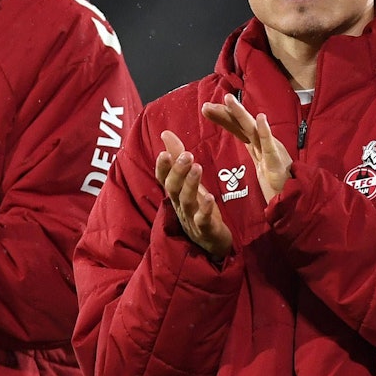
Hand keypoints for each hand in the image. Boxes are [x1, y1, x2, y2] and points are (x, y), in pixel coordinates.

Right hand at [155, 130, 232, 259]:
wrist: (213, 242)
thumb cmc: (199, 208)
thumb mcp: (188, 182)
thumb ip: (177, 157)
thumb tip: (165, 133)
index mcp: (176, 193)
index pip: (163, 179)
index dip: (162, 167)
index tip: (163, 152)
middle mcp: (180, 205)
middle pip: (173, 188)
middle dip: (178, 171)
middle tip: (186, 155)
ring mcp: (192, 218)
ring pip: (187, 201)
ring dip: (190, 185)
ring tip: (197, 167)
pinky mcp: (206, 230)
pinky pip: (203, 220)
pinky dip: (205, 209)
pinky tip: (210, 197)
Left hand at [202, 94, 291, 203]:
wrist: (296, 196)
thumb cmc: (278, 181)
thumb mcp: (259, 164)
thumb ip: (251, 150)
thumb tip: (239, 138)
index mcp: (256, 145)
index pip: (237, 128)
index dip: (222, 117)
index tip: (206, 108)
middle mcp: (263, 143)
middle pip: (241, 125)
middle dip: (225, 112)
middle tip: (207, 104)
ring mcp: (270, 151)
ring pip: (253, 130)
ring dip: (241, 114)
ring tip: (229, 99)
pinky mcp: (277, 162)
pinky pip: (270, 146)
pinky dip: (265, 131)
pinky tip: (261, 118)